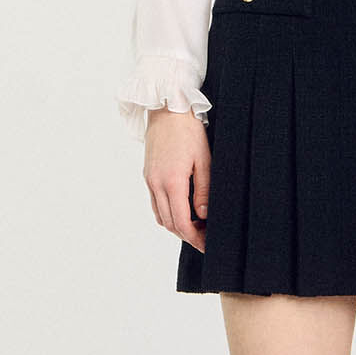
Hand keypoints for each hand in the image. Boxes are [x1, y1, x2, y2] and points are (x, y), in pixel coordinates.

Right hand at [144, 107, 210, 252]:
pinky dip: (167, 214)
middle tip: (205, 238)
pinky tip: (182, 210)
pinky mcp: (148, 175)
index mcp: (171, 182)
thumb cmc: (189, 131)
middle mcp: (156, 184)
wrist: (167, 110)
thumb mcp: (204, 161)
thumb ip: (203, 191)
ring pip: (160, 216)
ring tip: (196, 226)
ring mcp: (149, 180)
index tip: (207, 244)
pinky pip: (155, 204)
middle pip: (169, 224)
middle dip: (187, 235)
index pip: (181, 222)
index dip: (195, 238)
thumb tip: (203, 216)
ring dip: (176, 226)